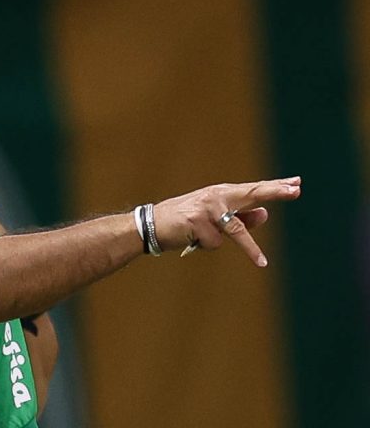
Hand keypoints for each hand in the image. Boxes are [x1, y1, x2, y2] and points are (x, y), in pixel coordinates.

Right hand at [152, 176, 301, 265]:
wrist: (150, 224)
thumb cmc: (184, 221)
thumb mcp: (213, 218)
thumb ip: (239, 217)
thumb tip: (264, 214)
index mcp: (222, 193)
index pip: (253, 189)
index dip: (275, 187)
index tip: (296, 184)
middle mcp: (216, 196)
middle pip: (251, 194)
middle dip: (274, 192)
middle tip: (296, 190)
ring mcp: (206, 207)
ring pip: (236, 230)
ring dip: (250, 249)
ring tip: (262, 263)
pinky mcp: (196, 220)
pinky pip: (214, 242)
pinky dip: (206, 246)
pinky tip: (192, 240)